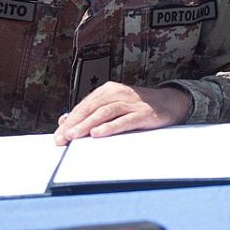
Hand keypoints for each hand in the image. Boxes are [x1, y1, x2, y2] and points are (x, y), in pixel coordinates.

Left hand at [54, 81, 192, 144]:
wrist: (170, 102)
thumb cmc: (139, 107)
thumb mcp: (114, 106)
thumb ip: (91, 112)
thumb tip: (64, 121)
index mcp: (108, 90)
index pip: (84, 106)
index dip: (70, 121)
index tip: (58, 136)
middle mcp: (119, 93)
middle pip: (92, 108)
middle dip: (75, 125)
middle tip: (61, 139)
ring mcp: (132, 102)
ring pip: (105, 113)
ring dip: (87, 125)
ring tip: (74, 136)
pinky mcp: (143, 113)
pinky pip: (124, 120)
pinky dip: (110, 127)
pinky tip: (98, 134)